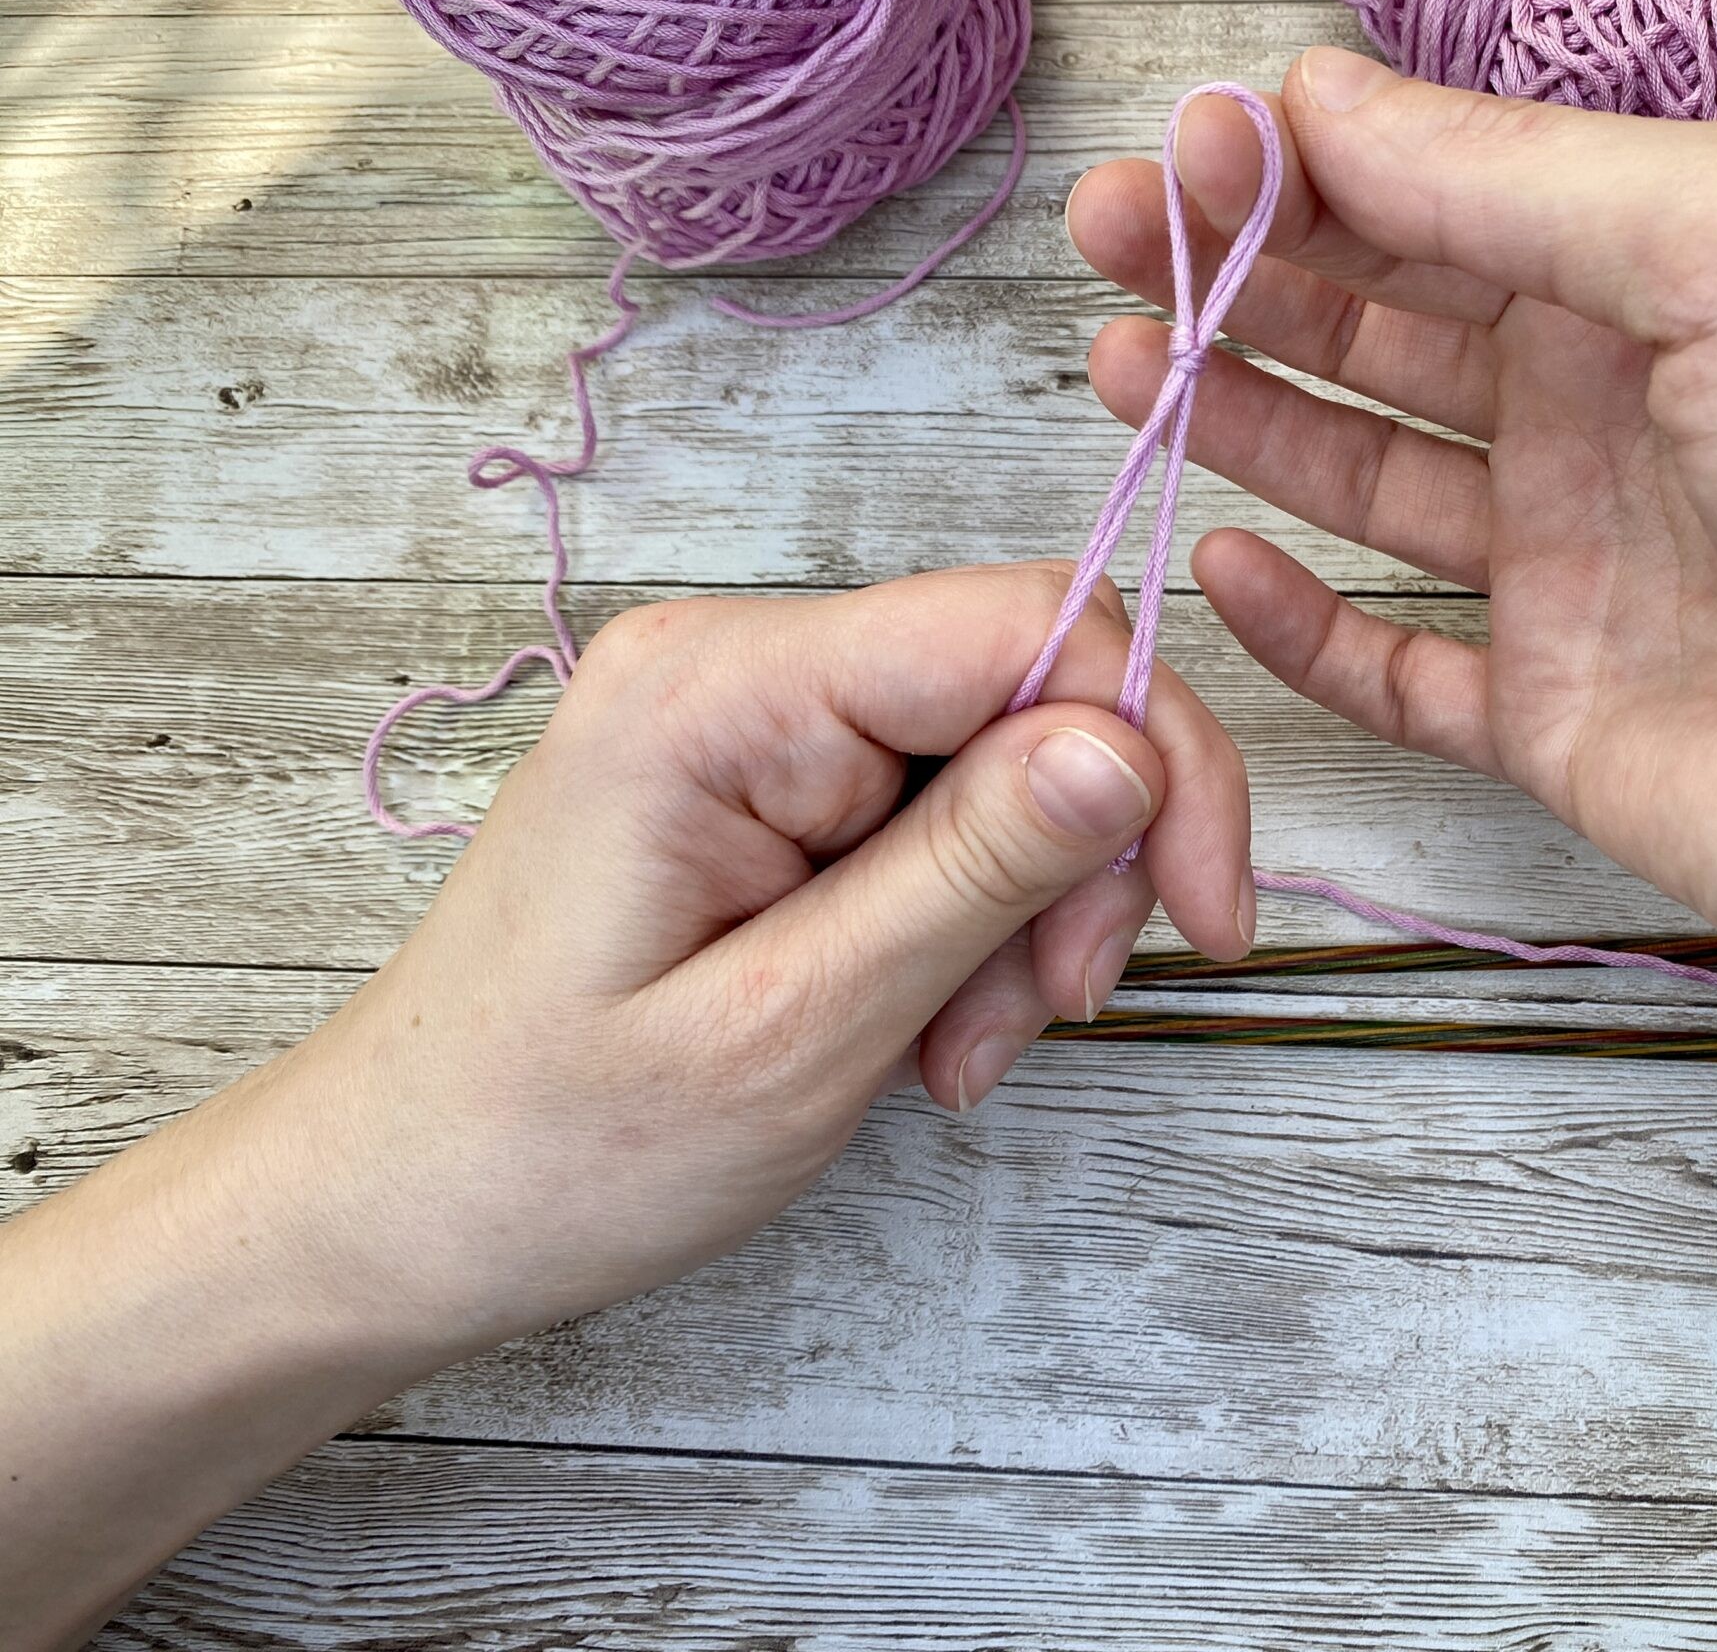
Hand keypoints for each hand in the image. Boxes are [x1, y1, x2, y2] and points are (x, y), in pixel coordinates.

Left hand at [0, 563, 1250, 1641]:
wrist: (388, 1213)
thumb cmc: (551, 1146)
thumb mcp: (794, 1026)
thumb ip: (971, 869)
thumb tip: (1133, 737)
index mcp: (724, 689)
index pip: (1026, 625)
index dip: (1155, 750)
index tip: (1205, 915)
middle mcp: (738, 663)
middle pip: (1025, 689)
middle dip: (1080, 860)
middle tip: (1048, 1017)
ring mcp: (746, 718)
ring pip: (996, 763)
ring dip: (1022, 917)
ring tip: (955, 1057)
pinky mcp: (760, 780)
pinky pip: (931, 813)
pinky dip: (966, 927)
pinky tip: (925, 1032)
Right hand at [1070, 50, 1716, 1029]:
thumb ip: (1519, 175)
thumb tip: (1324, 95)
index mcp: (1687, 265)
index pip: (1459, 186)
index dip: (1314, 162)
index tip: (1185, 150)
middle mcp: (1629, 406)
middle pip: (1395, 316)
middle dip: (1245, 270)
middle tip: (1112, 241)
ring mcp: (1589, 569)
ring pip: (1374, 477)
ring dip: (1248, 416)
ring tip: (1121, 364)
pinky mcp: (1563, 720)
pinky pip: (1400, 665)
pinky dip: (1303, 623)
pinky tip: (1224, 558)